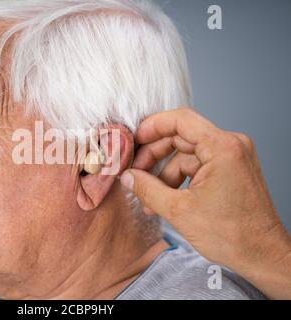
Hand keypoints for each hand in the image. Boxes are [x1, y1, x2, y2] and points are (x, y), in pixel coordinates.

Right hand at [120, 107, 290, 298]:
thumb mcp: (179, 210)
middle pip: (181, 137)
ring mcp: (232, 158)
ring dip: (164, 174)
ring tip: (148, 197)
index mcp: (222, 148)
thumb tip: (127, 177)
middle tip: (135, 173)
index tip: (134, 138)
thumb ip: (147, 189)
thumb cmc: (232, 234)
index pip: (181, 120)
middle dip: (154, 157)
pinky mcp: (230, 170)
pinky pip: (197, 166)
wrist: (261, 255)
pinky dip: (178, 180)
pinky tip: (164, 199)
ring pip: (186, 155)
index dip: (152, 126)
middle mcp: (230, 146)